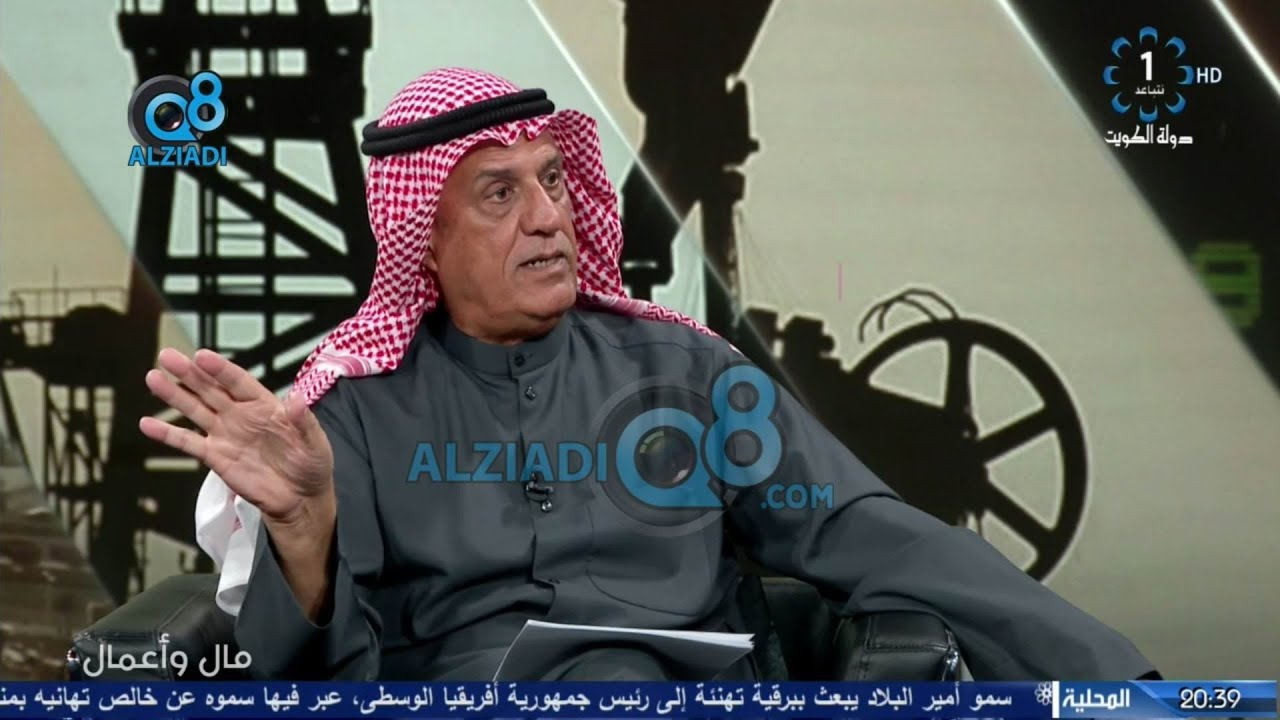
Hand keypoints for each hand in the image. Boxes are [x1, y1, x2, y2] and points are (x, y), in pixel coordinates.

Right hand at [140, 348, 334, 525]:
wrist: (299, 499)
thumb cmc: (311, 464)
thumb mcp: (315, 443)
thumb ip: (304, 422)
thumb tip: (296, 400)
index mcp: (265, 405)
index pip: (238, 382)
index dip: (220, 369)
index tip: (201, 356)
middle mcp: (241, 415)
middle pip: (211, 389)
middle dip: (189, 373)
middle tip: (167, 357)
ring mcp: (225, 434)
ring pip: (195, 409)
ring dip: (174, 395)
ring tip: (153, 378)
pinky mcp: (215, 456)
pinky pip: (187, 443)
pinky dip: (167, 434)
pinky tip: (147, 424)